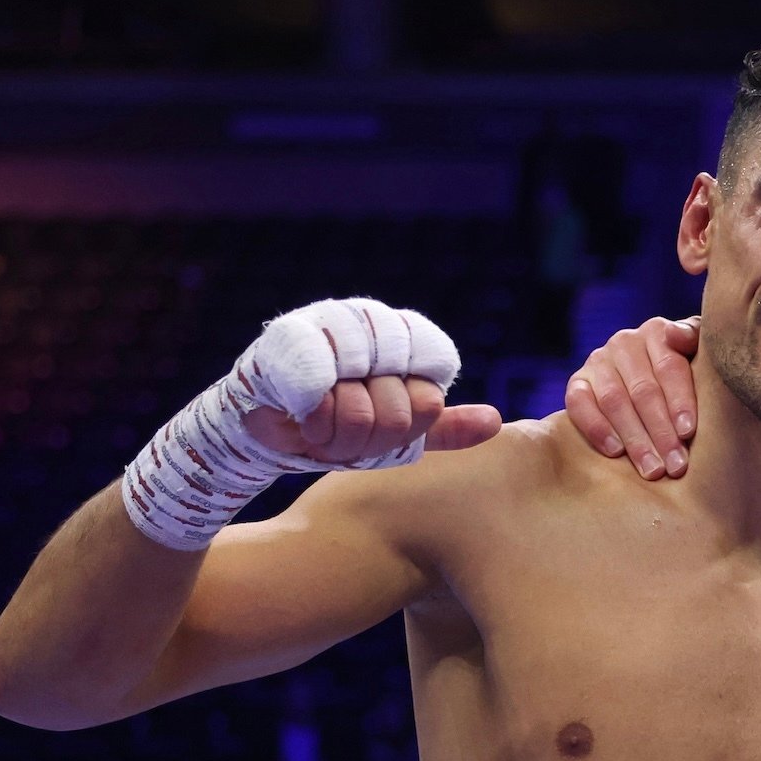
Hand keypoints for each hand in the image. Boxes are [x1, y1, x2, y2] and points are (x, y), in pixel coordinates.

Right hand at [231, 297, 498, 466]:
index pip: (430, 398)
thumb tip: (494, 421)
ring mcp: (331, 325)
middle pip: (401, 409)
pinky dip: (315, 426)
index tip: (382, 427)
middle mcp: (371, 321)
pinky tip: (303, 422)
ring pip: (363, 410)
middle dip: (370, 439)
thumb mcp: (396, 431)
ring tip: (324, 428)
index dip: (405, 424)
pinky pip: (323, 403)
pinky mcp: (290, 340)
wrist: (266, 426)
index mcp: (404, 337)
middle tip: (346, 434)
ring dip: (339, 438)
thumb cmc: (334, 423)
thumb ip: (441, 426)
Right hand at [563, 316, 701, 477]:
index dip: (680, 401)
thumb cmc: (690, 373)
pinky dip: (596, 429)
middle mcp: (625, 343)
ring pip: (614, 402)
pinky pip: (579, 405)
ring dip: (635, 439)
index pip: (669, 367)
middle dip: (661, 432)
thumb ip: (695, 339)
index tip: (689, 433)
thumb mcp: (700, 353)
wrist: (657, 382)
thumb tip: (674, 335)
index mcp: (657, 332)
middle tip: (676, 465)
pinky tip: (616, 453)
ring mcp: (598, 362)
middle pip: (643, 390)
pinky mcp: (577, 383)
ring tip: (653, 470)